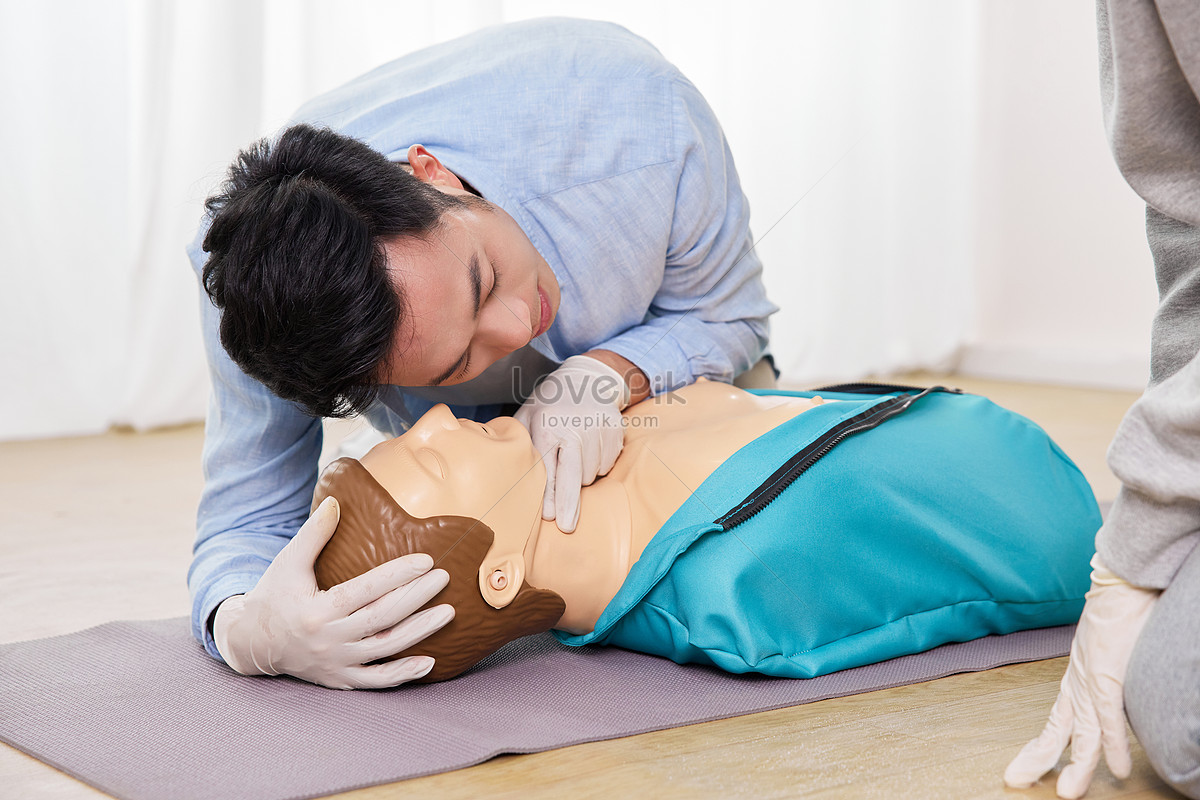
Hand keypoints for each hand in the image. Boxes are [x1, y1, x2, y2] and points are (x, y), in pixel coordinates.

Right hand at [213, 496, 454, 689]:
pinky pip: (376, 682)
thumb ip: (314, 533)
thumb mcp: (288, 562)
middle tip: (444, 578)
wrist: (253, 643)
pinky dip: (403, 675)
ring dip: (420, 632)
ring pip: (385, 649)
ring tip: (448, 613)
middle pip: (382, 618)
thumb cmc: (275, 595)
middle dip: (417, 598)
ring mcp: (336, 663)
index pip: (365, 591)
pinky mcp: (340, 680)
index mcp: (316, 610)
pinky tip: (430, 662)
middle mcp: (328, 640)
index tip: (426, 561)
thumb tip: (336, 500)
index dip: (397, 576)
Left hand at [514, 354, 630, 531]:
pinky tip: (587, 451)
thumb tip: (499, 470)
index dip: (549, 496)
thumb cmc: (549, 403)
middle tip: (567, 526)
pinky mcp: (616, 432)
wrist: (587, 379)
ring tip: (571, 458)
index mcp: (549, 425)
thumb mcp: (527, 415)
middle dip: (569, 504)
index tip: (549, 516)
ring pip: (591, 474)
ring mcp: (599, 430)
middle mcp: (576, 427)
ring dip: (580, 477)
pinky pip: (606, 465)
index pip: (549, 469)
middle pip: (574, 477)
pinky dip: (596, 466)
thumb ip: (516, 442)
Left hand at [1004, 554, 1159, 797]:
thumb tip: (1114, 687)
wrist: (1119, 581)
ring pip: (1083, 734)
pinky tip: (1117, 769)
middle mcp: (1078, 682)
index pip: (1055, 721)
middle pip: (1057, 731)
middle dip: (1038, 760)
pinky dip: (1113, 744)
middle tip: (1017, 781)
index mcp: (1076, 678)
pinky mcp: (1108, 675)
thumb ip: (1105, 673)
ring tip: (1068, 794)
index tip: (1029, 766)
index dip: (1042, 747)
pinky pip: (1109, 717)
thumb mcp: (1104, 649)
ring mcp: (1093, 680)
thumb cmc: (1115, 611)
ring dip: (1078, 767)